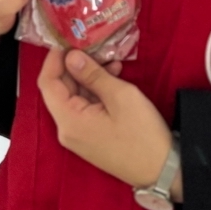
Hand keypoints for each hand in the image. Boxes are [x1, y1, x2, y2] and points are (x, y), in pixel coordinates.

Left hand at [38, 49, 181, 200]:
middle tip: (93, 45)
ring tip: (111, 60)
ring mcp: (79, 135)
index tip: (67, 39)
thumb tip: (70, 56)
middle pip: (60, 89)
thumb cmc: (142, 133)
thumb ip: (92, 74)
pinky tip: (114, 76)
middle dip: (75, 65)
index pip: (47, 83)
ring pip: (75, 97)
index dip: (54, 59)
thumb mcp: (120, 96)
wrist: (163, 171)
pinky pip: (85, 108)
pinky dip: (96, 91)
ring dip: (89, 76)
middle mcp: (67, 129)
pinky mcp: (91, 137)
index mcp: (69, 121)